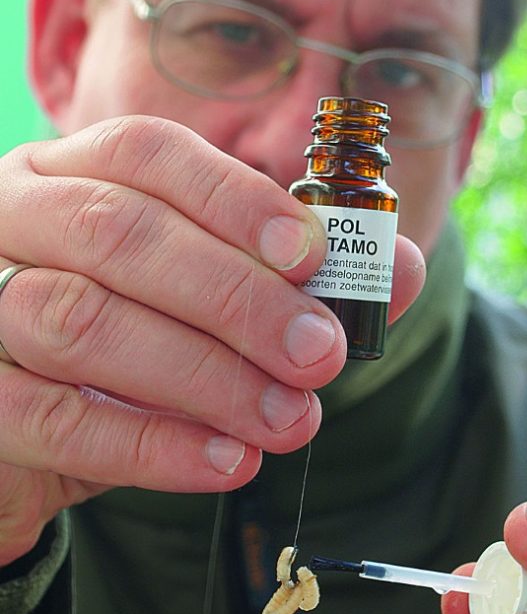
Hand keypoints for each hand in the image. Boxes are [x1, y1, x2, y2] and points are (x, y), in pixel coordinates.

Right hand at [0, 116, 424, 563]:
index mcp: (74, 173)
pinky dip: (150, 443)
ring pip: (79, 320)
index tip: (315, 256)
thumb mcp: (208, 305)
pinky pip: (50, 416)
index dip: (236, 199)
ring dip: (203, 375)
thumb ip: (297, 281)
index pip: (147, 153)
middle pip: (117, 232)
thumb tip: (401, 267)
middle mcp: (14, 219)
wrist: (26, 439)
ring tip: (287, 420)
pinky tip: (226, 461)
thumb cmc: (129, 349)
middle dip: (235, 296)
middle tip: (319, 356)